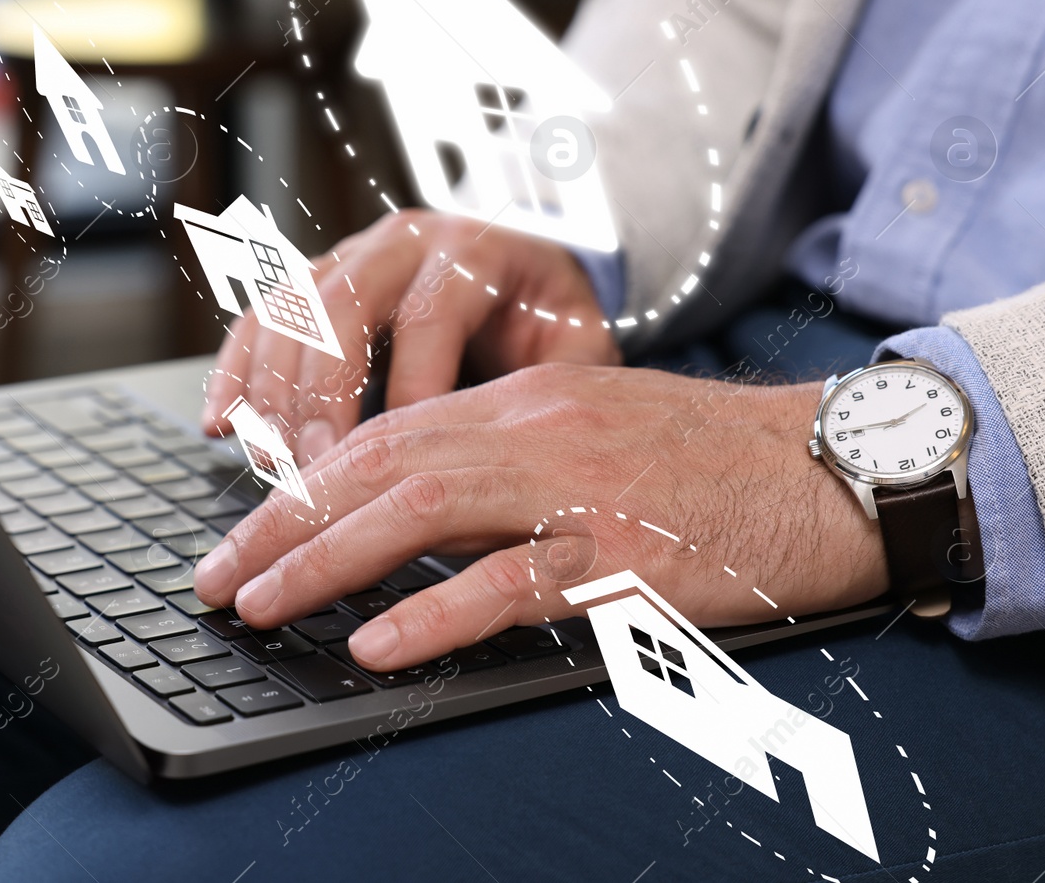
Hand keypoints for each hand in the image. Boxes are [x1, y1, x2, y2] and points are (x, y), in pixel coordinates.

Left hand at [193, 363, 885, 671]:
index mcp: (523, 402)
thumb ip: (504, 458)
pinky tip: (377, 642)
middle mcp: (536, 432)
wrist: (831, 466)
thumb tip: (410, 506)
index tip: (243, 530)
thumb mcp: (592, 432)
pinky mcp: (627, 556)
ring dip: (327, 560)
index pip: (383, 435)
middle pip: (378, 466)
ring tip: (261, 604)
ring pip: (424, 511)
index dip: (300, 484)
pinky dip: (436, 613)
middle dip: (281, 523)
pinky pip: (515, 584)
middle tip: (214, 577)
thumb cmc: (710, 461)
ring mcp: (579, 490)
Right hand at [201, 209, 618, 463]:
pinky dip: (235, 372)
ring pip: (290, 310)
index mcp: (474, 253)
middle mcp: (404, 242)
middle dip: (322, 395)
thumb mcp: (578, 349)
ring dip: (270, 390)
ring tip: (266, 462)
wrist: (530, 271)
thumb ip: (558, 393)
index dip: (407, 390)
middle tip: (312, 469)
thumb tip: (529, 460)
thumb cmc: (550, 323)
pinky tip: (221, 424)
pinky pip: (260, 317)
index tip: (396, 465)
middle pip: (342, 306)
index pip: (429, 316)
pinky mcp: (314, 279)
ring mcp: (350, 254)